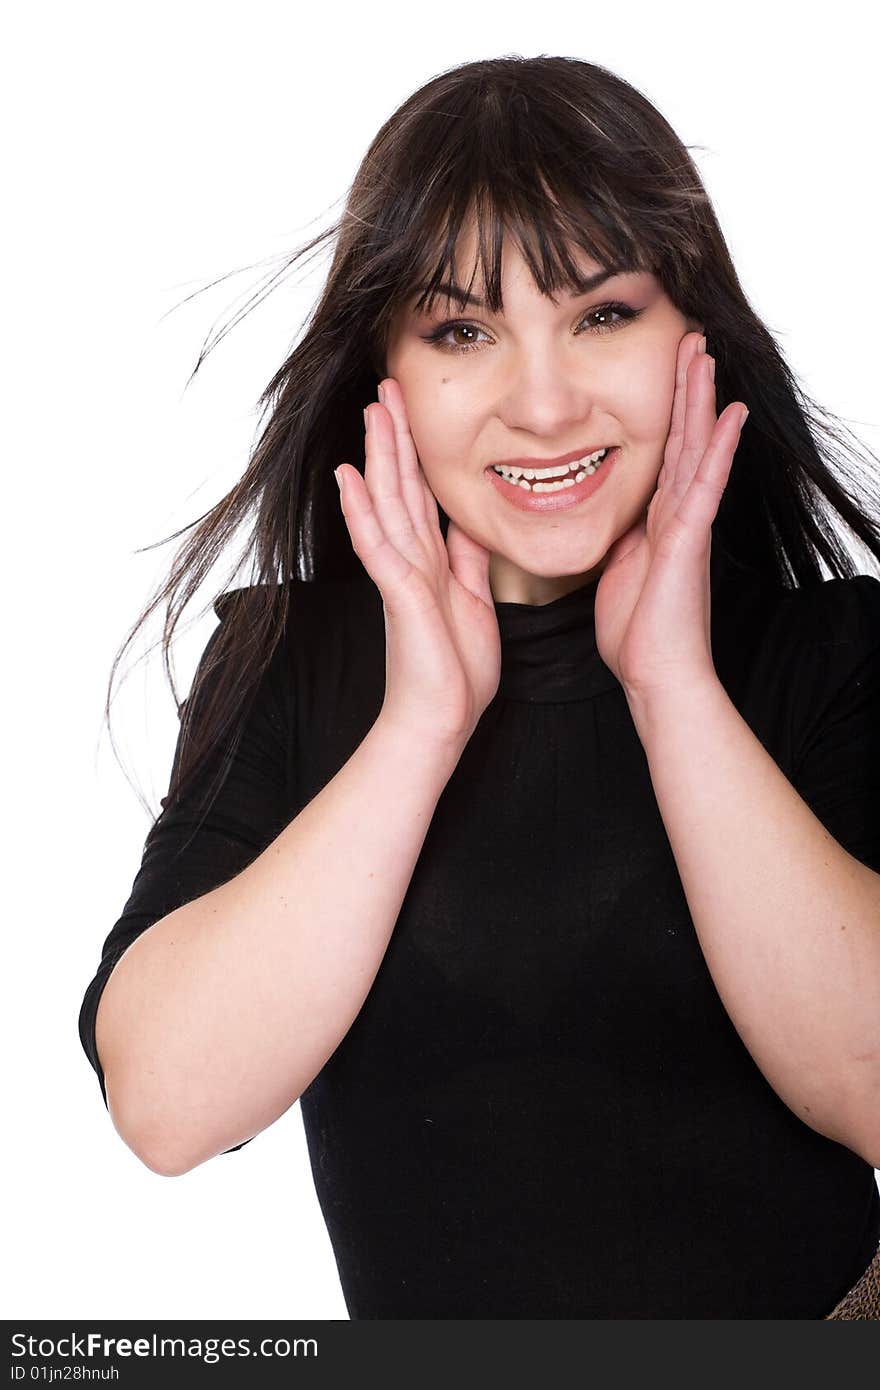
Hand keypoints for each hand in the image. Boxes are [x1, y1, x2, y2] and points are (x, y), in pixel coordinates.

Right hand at [336, 379, 500, 749]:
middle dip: (394, 437)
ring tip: (371, 412)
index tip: (413, 411)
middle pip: (400, 487)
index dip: (417, 452)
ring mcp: (401, 575)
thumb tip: (468, 526)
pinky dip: (363, 510)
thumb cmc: (455, 671)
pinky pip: (378, 545)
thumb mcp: (474, 602)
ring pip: (387, 504)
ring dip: (378, 457)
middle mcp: (411, 561)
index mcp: (431, 561)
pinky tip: (349, 478)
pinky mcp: (400, 594)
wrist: (440, 720)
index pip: (421, 494)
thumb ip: (467, 562)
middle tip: (387, 388)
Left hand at [593, 331, 747, 701]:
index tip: (667, 370)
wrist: (657, 674)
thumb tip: (611, 518)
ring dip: (700, 400)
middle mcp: (678, 515)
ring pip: (695, 448)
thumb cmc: (637, 633)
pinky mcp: (689, 540)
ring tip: (705, 354)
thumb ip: (620, 539)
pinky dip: (717, 448)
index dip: (666, 411)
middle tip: (690, 339)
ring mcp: (687, 524)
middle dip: (686, 389)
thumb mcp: (617, 571)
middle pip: (683, 438)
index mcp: (658, 521)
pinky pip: (704, 484)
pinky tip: (730, 414)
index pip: (664, 453)